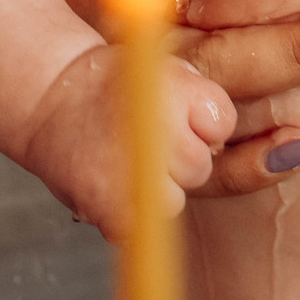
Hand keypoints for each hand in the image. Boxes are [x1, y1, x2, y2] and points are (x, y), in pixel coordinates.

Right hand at [21, 42, 232, 239]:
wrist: (50, 98)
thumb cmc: (114, 85)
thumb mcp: (169, 72)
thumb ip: (207, 104)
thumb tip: (248, 152)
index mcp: (171, 91)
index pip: (219, 125)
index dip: (200, 123)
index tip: (173, 113)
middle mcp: (153, 134)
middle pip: (199, 167)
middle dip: (180, 157)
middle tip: (142, 138)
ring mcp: (132, 180)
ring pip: (174, 200)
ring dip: (156, 188)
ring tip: (125, 161)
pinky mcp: (114, 218)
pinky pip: (143, 227)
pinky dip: (130, 213)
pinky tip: (111, 183)